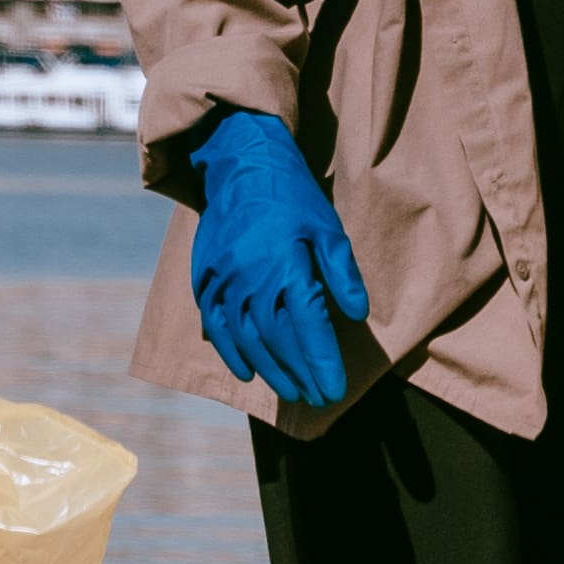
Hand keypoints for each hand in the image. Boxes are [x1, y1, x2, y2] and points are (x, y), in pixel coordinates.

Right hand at [186, 108, 372, 409]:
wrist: (242, 164)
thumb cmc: (293, 197)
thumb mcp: (328, 227)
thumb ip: (342, 273)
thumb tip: (358, 315)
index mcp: (287, 265)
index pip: (308, 326)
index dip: (321, 362)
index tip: (334, 390)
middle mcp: (252, 277)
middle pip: (277, 339)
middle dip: (300, 373)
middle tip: (317, 398)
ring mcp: (224, 279)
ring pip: (247, 337)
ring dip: (270, 370)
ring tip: (291, 392)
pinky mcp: (205, 278)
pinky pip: (216, 324)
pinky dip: (231, 352)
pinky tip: (247, 372)